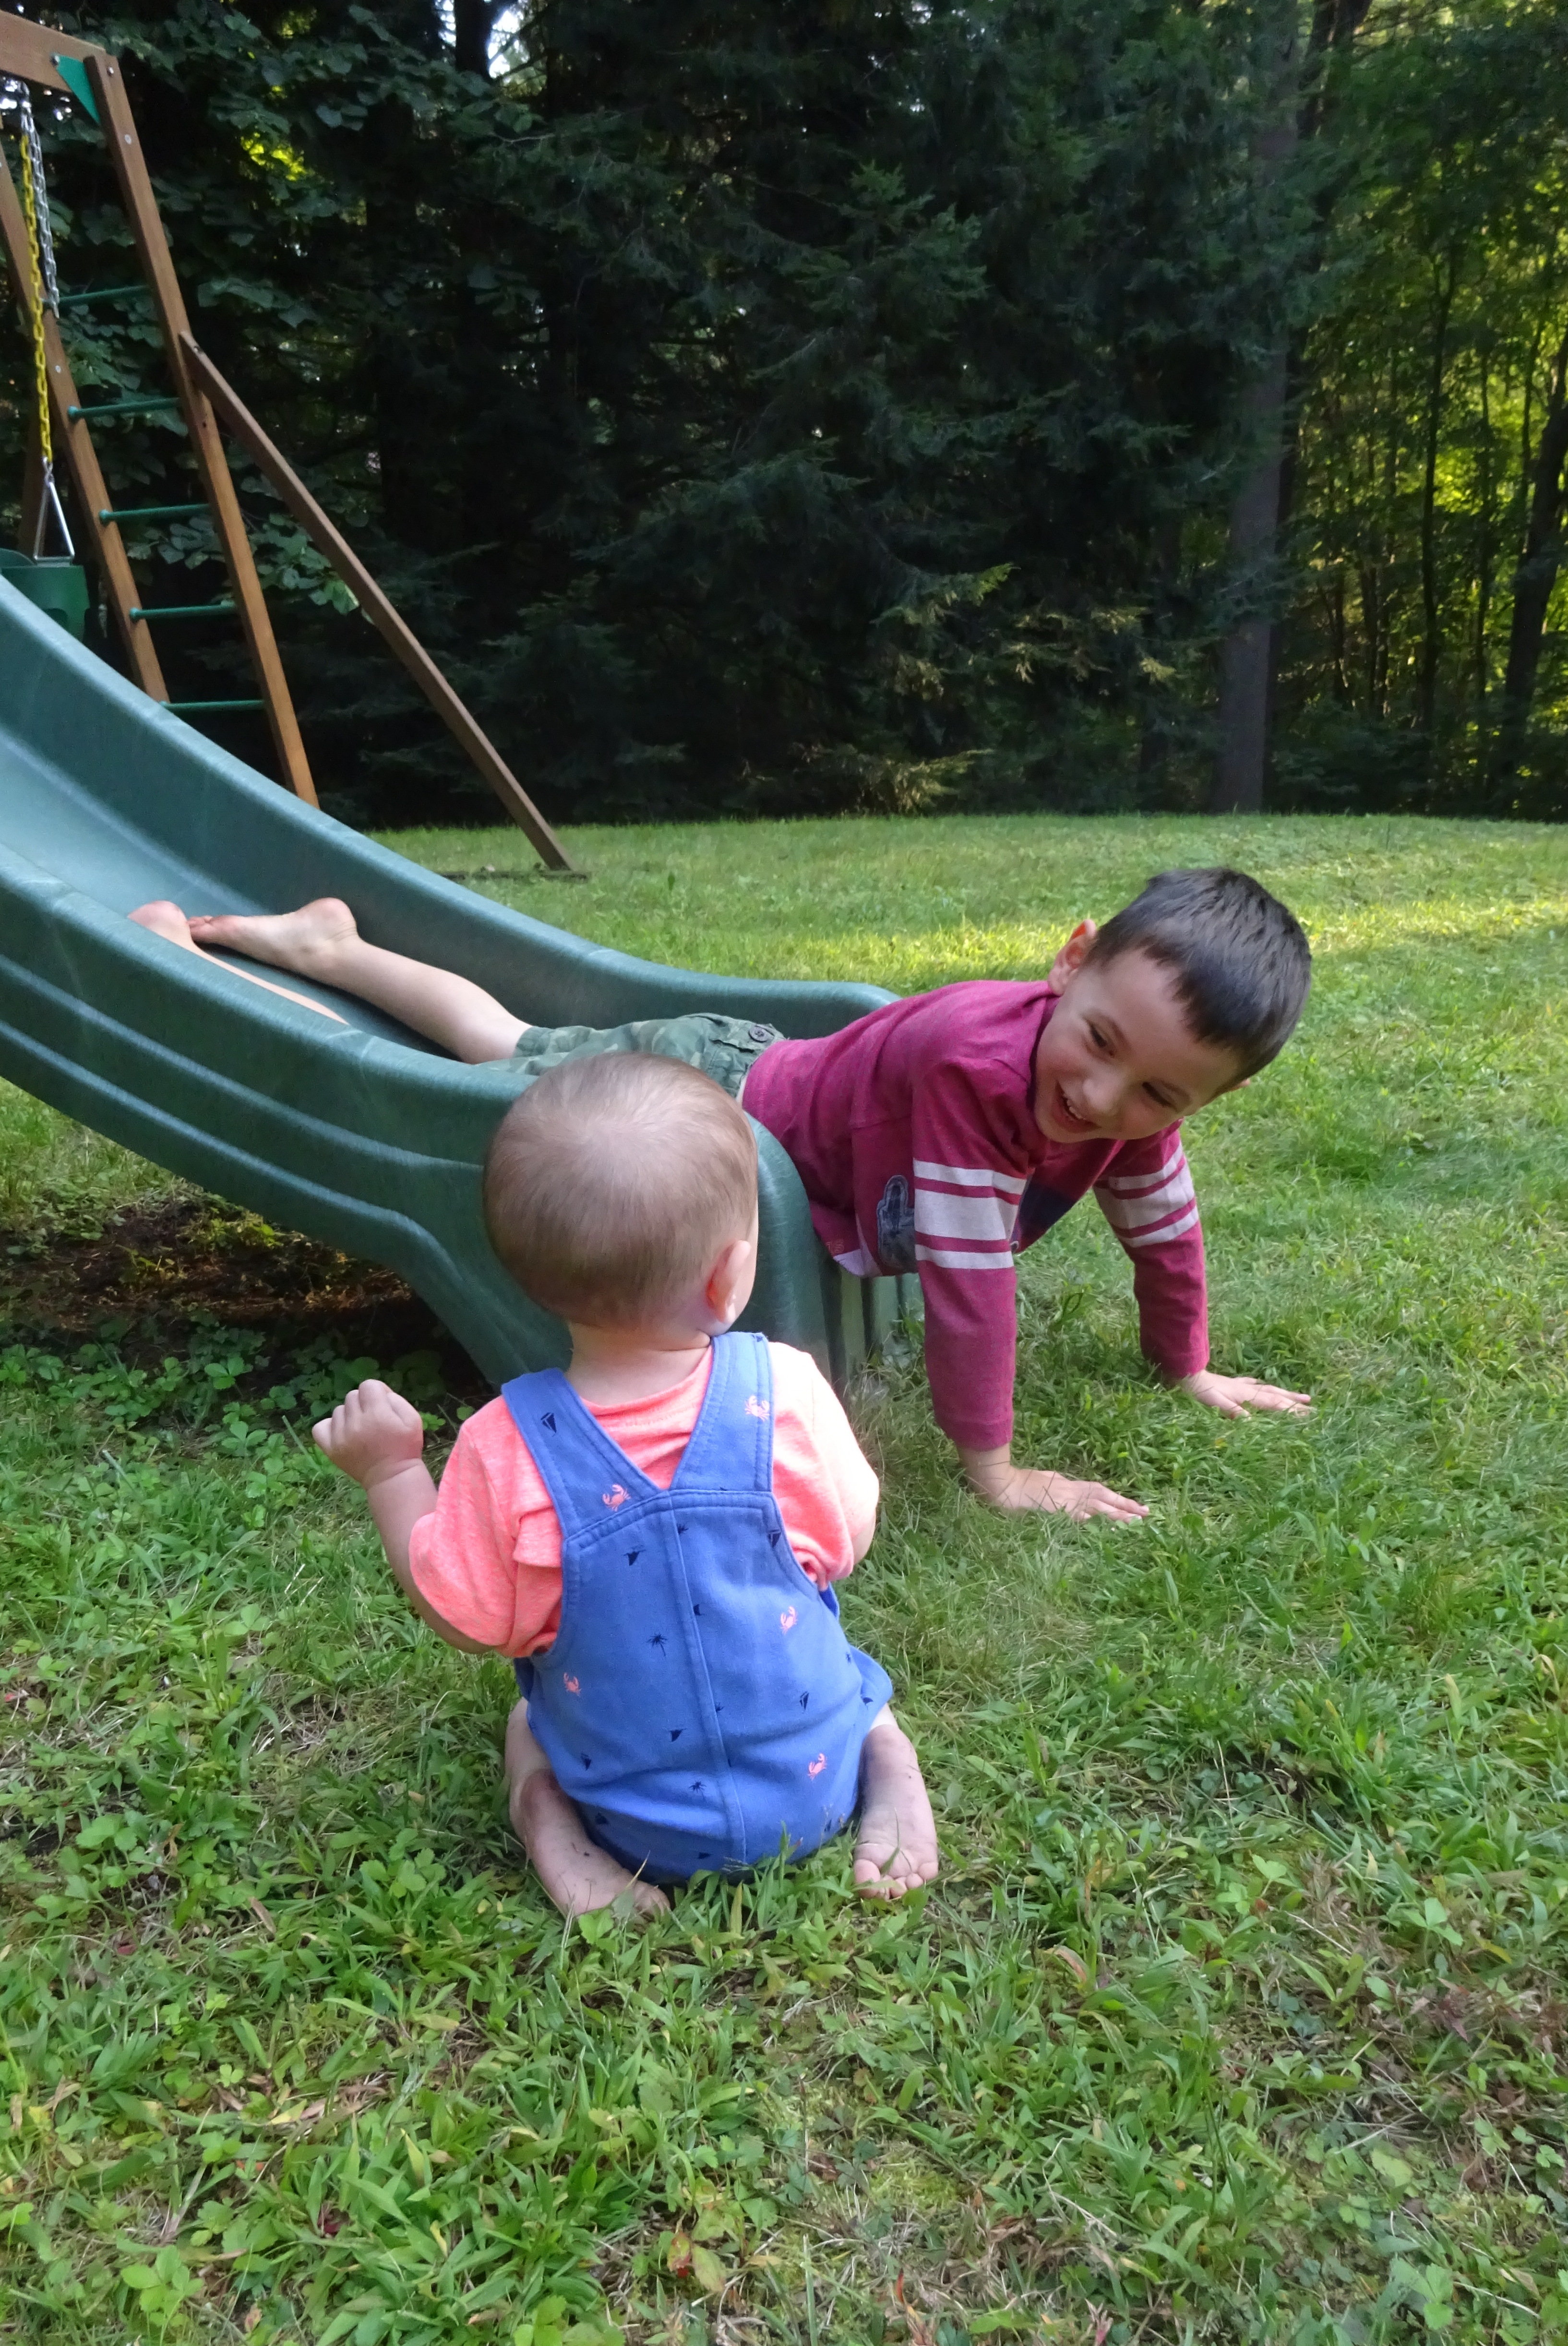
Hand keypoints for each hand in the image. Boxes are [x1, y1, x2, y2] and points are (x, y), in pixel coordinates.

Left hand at [313, 1379, 424, 1488]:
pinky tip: (342, 1433)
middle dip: (363, 1404)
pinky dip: (330, 1427)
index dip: (377, 1393)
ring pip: (339, 1410)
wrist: (391, 1478)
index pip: (368, 1385)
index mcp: (378, 1414)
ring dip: (349, 1416)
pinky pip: (320, 1427)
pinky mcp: (331, 1449)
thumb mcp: (413, 1419)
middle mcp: (356, 1423)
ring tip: (360, 1430)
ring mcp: (340, 1437)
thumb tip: (379, 1394)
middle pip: (352, 1396)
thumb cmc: (405, 1448)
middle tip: (373, 1420)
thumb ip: (396, 1399)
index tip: (383, 1406)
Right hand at [958, 1445, 1147, 1522]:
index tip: (1131, 1505)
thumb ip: (1057, 1489)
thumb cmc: (1015, 1484)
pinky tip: (1114, 1528)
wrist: (1002, 1486)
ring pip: (1099, 1508)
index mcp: (1066, 1485)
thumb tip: (1066, 1494)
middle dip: (1125, 1506)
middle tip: (1146, 1513)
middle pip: (1104, 1498)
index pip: (1097, 1492)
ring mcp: (1066, 1502)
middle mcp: (1070, 1492)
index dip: (1115, 1499)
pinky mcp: (1060, 1512)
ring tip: (1137, 1521)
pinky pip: (1085, 1518)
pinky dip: (1100, 1522)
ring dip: (1119, 1514)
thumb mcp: (1043, 1483)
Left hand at [1179, 1369, 1311, 1418]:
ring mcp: (1240, 1385)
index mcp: (1247, 1396)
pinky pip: (1251, 1385)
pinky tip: (1260, 1384)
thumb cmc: (1202, 1393)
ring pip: (1267, 1389)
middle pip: (1276, 1395)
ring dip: (1283, 1393)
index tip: (1308, 1414)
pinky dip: (1260, 1386)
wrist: (1189, 1376)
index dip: (1291, 1410)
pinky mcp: (1232, 1384)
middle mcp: (1248, 1389)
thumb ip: (1234, 1412)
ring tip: (1297, 1395)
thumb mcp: (1216, 1404)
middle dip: (1294, 1401)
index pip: (1274, 1404)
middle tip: (1312, 1404)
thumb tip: (1251, 1422)